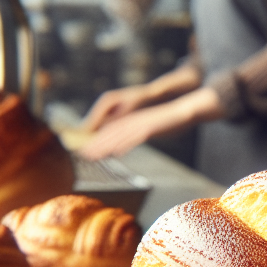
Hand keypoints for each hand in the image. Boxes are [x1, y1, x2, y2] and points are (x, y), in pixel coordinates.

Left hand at [78, 87, 223, 160]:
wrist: (184, 110)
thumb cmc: (168, 122)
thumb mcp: (146, 129)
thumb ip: (133, 136)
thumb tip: (119, 148)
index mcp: (131, 120)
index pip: (110, 130)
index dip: (97, 140)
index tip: (85, 150)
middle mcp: (133, 120)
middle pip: (111, 132)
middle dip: (96, 144)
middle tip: (82, 155)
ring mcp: (141, 122)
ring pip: (120, 135)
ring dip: (105, 145)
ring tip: (94, 155)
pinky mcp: (151, 126)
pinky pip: (136, 136)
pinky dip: (126, 145)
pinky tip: (117, 153)